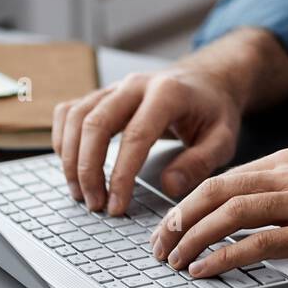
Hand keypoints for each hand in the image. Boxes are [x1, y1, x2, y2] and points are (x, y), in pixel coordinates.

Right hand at [52, 66, 243, 214]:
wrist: (207, 81)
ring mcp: (115, 87)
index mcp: (168, 93)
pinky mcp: (102, 94)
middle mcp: (136, 85)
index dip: (121, 175)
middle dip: (88, 170)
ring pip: (76, 117)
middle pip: (96, 123)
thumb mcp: (223, 138)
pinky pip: (70, 112)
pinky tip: (71, 166)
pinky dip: (63, 139)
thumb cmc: (214, 112)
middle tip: (95, 205)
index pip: (136, 136)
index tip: (117, 206)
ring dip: (71, 159)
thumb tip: (169, 187)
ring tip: (81, 194)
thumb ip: (200, 162)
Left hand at [149, 149, 287, 273]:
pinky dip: (226, 255)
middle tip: (159, 245)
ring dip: (194, 238)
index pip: (223, 179)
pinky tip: (207, 269)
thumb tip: (246, 218)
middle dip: (179, 219)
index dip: (189, 204)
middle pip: (218, 191)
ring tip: (174, 261)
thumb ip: (285, 194)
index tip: (169, 227)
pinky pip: (260, 242)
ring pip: (232, 212)